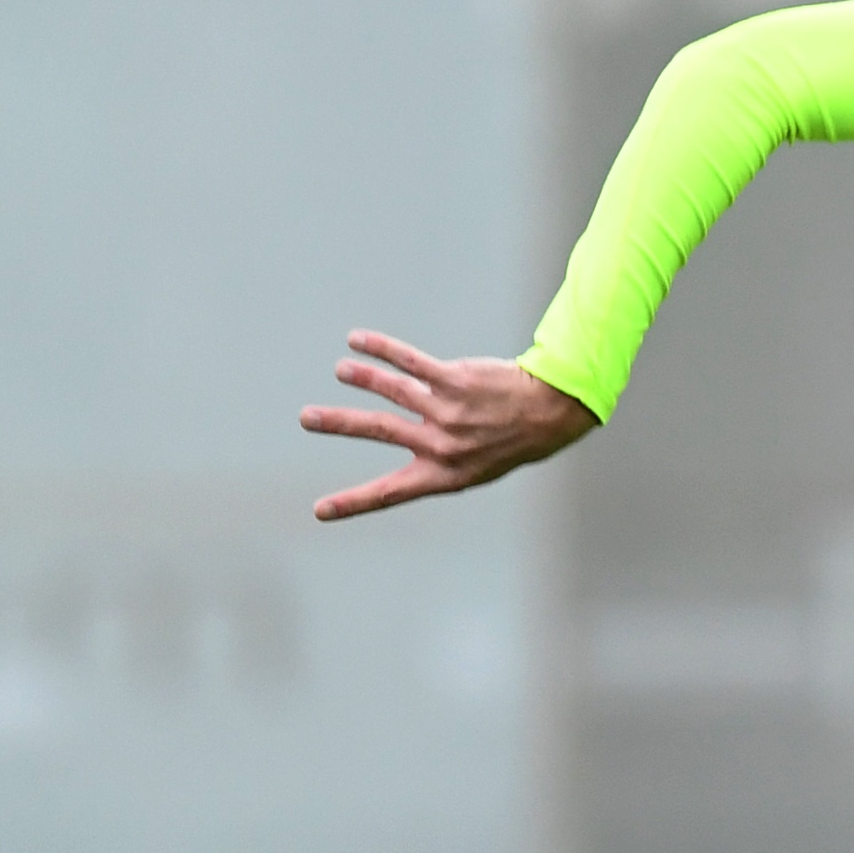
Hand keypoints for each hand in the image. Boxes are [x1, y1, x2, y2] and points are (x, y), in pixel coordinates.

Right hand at [302, 332, 597, 520]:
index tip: (321, 511)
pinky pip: (411, 362)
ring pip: (393, 391)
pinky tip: (358, 340)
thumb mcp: (475, 467)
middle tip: (307, 418)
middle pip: (380, 431)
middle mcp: (441, 445)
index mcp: (443, 475)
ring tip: (341, 371)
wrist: (546, 415)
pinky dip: (382, 350)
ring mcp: (447, 411)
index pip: (389, 493)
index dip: (353, 503)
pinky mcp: (455, 380)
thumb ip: (438, 462)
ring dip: (362, 378)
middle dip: (339, 424)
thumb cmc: (509, 443)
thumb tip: (402, 451)